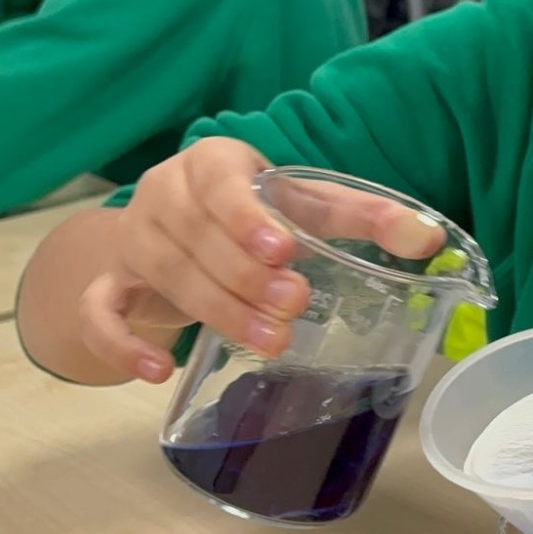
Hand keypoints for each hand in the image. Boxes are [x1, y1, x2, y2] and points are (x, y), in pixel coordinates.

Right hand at [78, 138, 445, 382]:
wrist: (183, 222)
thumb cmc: (258, 211)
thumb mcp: (310, 204)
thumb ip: (367, 217)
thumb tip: (432, 239)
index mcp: (211, 163)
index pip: (220, 182)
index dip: (246, 218)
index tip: (284, 250)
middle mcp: (162, 194)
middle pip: (194, 236)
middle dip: (246, 276)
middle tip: (294, 306)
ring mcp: (132, 240)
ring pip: (164, 276)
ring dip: (216, 311)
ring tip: (270, 341)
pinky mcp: (112, 283)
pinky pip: (100, 313)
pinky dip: (121, 344)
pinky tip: (159, 370)